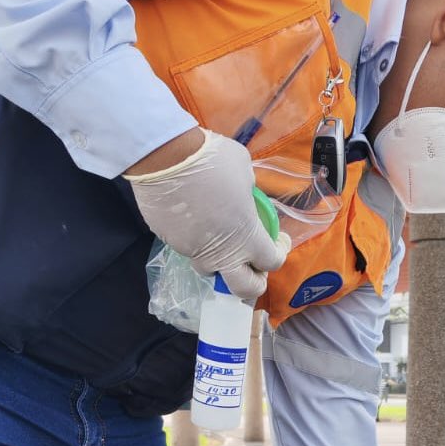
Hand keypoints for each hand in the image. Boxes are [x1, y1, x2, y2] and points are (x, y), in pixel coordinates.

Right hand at [125, 129, 287, 300]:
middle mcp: (221, 253)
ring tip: (219, 236)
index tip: (279, 241)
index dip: (279, 253)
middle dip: (252, 282)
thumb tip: (245, 194)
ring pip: (210, 268)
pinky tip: (193, 216)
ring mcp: (192, 251)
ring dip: (220, 260)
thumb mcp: (245, 173)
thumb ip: (249, 193)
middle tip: (253, 265)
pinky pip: (188, 247)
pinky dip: (194, 238)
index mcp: (247, 237)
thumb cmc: (214, 161)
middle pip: (243, 288)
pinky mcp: (170, 243)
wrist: (165, 157)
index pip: (272, 262)